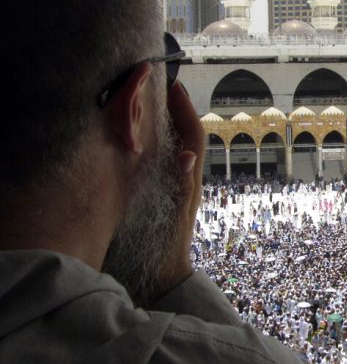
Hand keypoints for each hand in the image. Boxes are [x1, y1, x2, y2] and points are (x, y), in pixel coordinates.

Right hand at [149, 81, 205, 301]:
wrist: (164, 277)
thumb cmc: (165, 248)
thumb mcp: (172, 214)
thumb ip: (179, 186)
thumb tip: (188, 156)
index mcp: (188, 180)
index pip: (192, 137)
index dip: (185, 111)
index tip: (174, 86)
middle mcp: (185, 179)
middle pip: (185, 136)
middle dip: (176, 110)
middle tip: (159, 86)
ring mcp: (175, 187)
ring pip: (174, 146)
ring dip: (165, 123)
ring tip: (147, 103)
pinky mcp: (164, 196)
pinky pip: (162, 161)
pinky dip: (154, 144)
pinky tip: (137, 138)